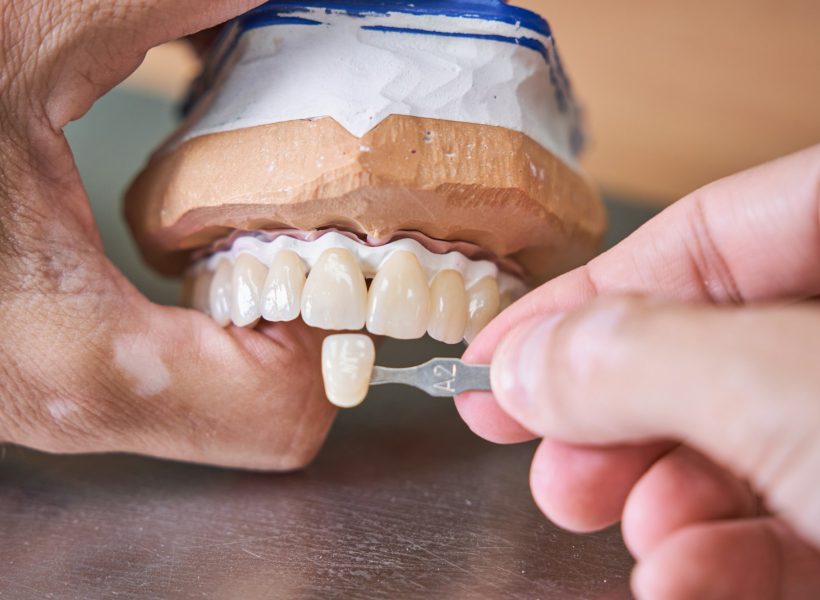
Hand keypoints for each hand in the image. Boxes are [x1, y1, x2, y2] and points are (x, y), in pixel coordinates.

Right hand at [0, 1, 335, 469]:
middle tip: (296, 250)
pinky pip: (157, 383)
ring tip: (244, 250)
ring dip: (246, 334)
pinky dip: (195, 333)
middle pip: (258, 426)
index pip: (278, 415)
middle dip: (292, 337)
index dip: (326, 342)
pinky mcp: (32, 377)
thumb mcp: (20, 36)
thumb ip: (164, 12)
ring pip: (207, 411)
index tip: (325, 263)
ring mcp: (43, 402)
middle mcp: (62, 405)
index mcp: (75, 355)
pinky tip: (182, 264)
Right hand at [458, 146, 819, 597]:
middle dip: (609, 413)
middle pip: (703, 348)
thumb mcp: (778, 388)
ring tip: (615, 526)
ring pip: (735, 447)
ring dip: (661, 502)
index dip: (582, 295)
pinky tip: (685, 581)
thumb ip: (643, 362)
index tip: (493, 354)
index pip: (699, 239)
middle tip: (538, 449)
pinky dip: (723, 561)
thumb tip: (527, 366)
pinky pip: (790, 526)